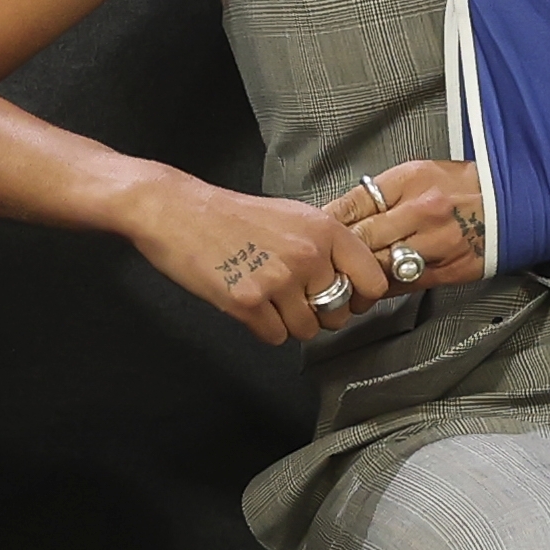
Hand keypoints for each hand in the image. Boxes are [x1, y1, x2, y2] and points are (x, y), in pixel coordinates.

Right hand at [133, 180, 381, 346]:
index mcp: (325, 231)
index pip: (373, 282)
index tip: (349, 299)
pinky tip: (250, 304)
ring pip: (307, 330)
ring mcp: (277, 280)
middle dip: (319, 313)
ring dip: (289, 323)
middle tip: (295, 298)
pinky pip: (275, 337)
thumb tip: (357, 279)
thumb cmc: (233, 215)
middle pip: (338, 314)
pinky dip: (264, 328)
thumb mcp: (294, 216)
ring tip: (268, 298)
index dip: (361, 297)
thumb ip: (327, 245)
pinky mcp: (247, 303)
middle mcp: (307, 256)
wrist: (176, 211)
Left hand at [330, 159, 496, 297]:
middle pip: (361, 238)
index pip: (353, 204)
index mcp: (411, 181)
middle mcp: (421, 211)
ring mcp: (435, 243)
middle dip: (335, 253)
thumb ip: (384, 193)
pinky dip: (380, 289)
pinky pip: (402, 285)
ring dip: (355, 276)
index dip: (328, 223)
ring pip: (379, 266)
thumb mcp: (422, 173)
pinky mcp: (447, 270)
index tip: (314, 234)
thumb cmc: (467, 186)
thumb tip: (344, 214)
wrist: (519, 203)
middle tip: (316, 262)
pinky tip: (368, 290)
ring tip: (338, 281)